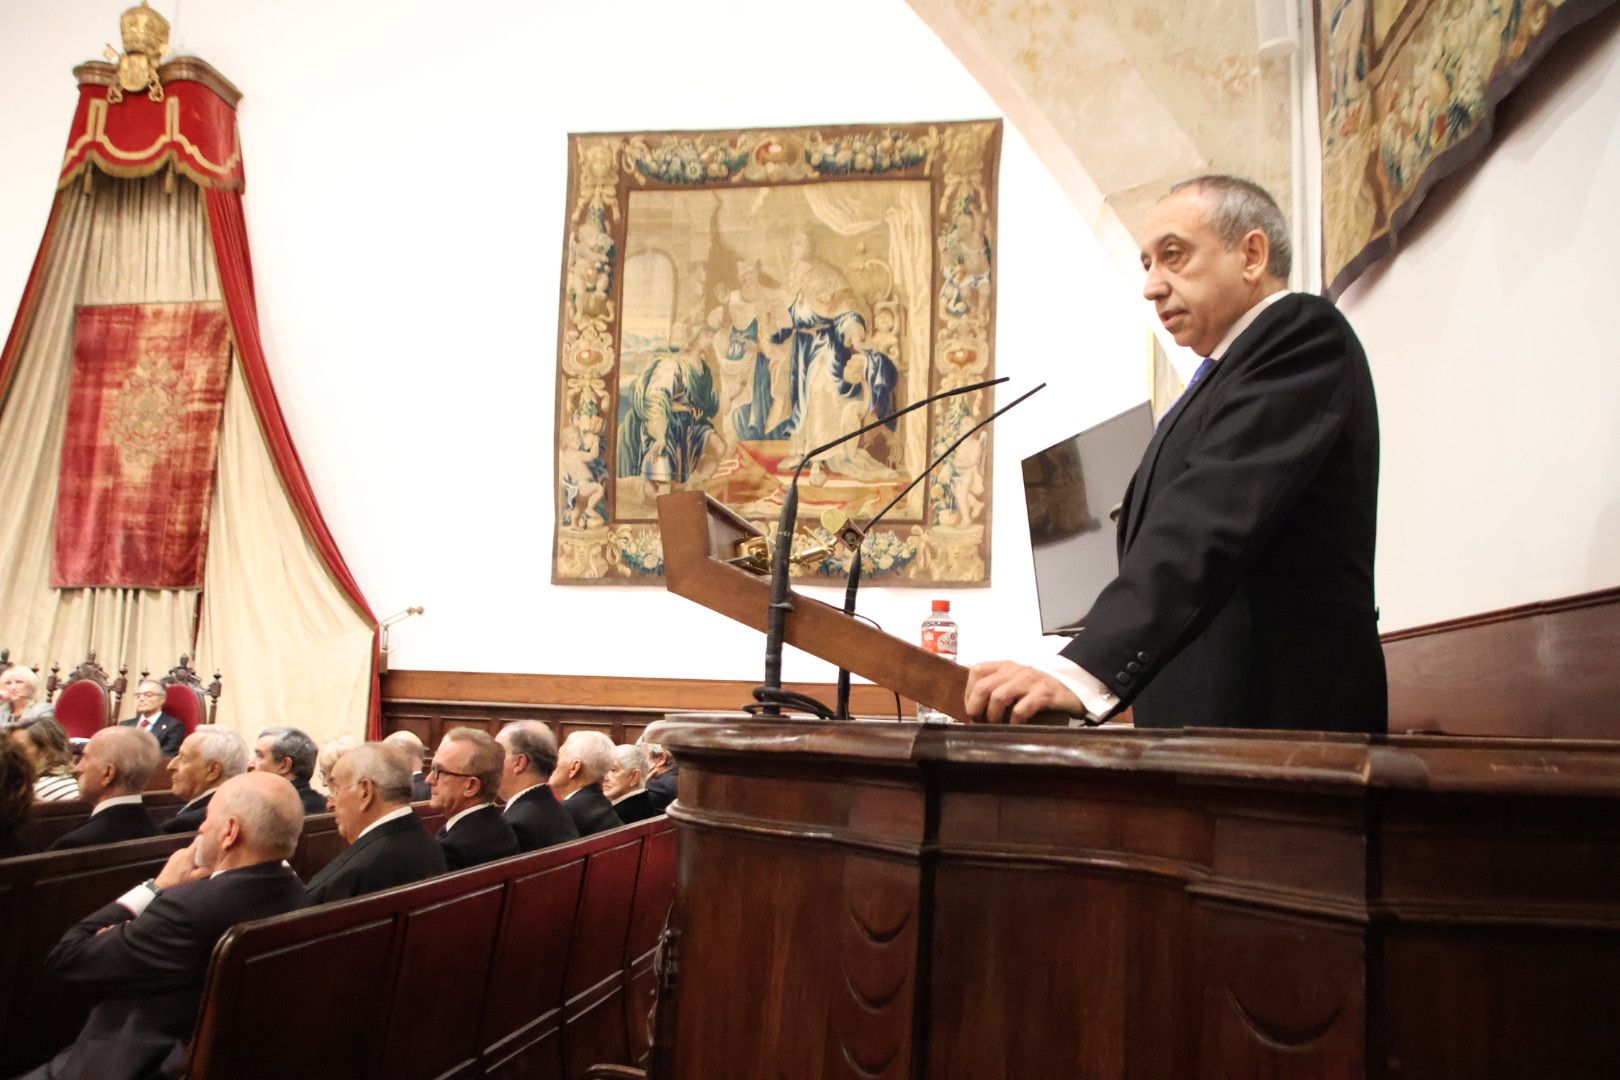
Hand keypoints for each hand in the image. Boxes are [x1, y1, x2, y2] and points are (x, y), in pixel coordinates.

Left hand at [154, 841, 211, 889]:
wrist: (161, 887)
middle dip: (204, 852)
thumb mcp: (195, 878)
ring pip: (192, 851)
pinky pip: (186, 854)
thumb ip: (207, 869)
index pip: (201, 841)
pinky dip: (191, 859)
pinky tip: (190, 868)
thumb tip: (216, 863)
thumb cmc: (176, 883)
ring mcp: (177, 854)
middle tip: (209, 860)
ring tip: (198, 867)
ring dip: (197, 856)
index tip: (215, 845)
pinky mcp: (174, 857)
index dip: (209, 842)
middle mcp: (181, 851)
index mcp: (187, 854)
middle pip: (197, 846)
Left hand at [964, 661, 1084, 723]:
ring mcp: (1030, 681)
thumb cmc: (1038, 688)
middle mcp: (1015, 670)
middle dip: (976, 706)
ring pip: (999, 697)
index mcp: (1005, 666)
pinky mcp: (1043, 694)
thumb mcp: (1015, 681)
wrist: (1073, 687)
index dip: (968, 691)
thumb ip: (996, 686)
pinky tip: (1017, 725)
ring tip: (997, 724)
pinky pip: (1021, 709)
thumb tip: (972, 705)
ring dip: (993, 715)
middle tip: (978, 720)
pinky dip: (1014, 721)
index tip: (971, 709)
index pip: (977, 671)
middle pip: (983, 686)